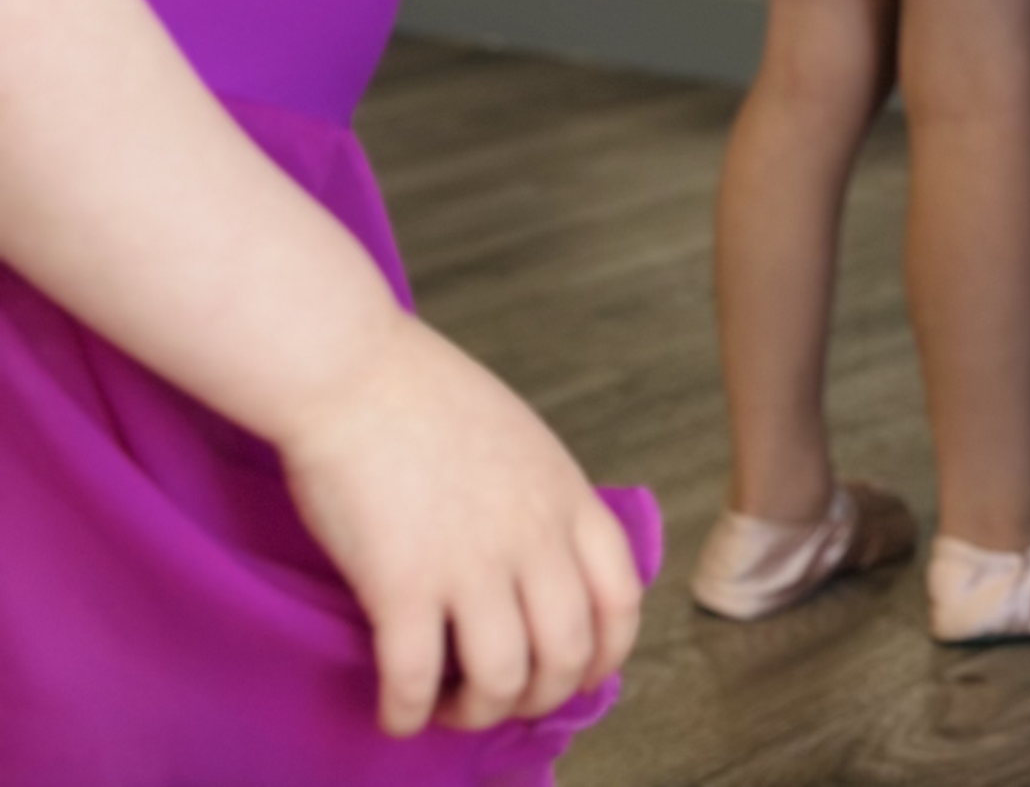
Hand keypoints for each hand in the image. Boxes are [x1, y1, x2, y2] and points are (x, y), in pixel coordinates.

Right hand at [279, 308, 643, 736]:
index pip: (622, 597)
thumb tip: (543, 570)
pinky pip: (416, 683)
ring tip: (446, 704)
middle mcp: (530, 534)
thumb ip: (542, 503)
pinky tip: (393, 710)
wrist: (353, 370)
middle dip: (538, 697)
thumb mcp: (521, 441)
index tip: (577, 676)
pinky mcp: (402, 582)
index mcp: (565, 496)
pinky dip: (406, 715)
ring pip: (501, 681)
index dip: (606, 654)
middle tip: (499, 696)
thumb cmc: (425, 398)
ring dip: (475, 712)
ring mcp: (469, 560)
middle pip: (567, 653)